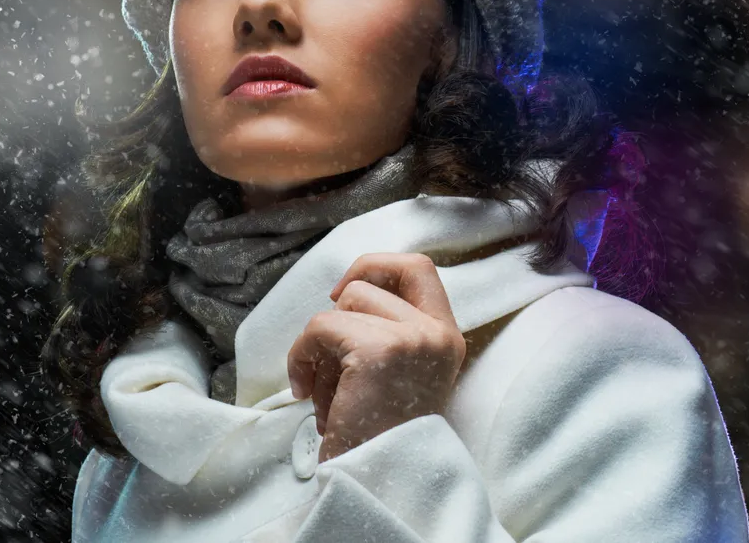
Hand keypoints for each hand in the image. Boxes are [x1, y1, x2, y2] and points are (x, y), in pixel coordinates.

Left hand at [287, 252, 466, 462]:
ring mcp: (411, 338)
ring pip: (341, 307)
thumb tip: (343, 295)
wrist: (381, 483)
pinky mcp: (379, 350)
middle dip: (337, 321)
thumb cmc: (378, 436)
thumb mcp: (400, 374)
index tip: (343, 293)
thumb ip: (388, 332)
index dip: (376, 266)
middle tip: (327, 358)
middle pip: (368, 286)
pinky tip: (308, 394)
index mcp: (447, 336)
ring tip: (329, 393)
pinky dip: (301, 358)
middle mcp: (437, 333)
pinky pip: (319, 329)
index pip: (417, 268)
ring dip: (320, 350)